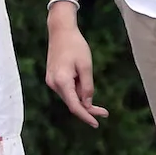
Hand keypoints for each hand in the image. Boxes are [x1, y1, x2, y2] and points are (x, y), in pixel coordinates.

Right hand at [45, 11, 105, 127]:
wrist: (60, 31)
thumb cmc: (76, 46)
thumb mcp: (86, 67)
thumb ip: (87, 87)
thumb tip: (87, 104)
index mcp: (62, 81)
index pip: (75, 106)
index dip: (86, 116)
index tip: (97, 123)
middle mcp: (53, 84)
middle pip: (72, 103)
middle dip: (87, 108)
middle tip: (104, 112)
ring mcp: (51, 81)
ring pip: (69, 97)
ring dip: (82, 97)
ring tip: (88, 76)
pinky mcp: (52, 77)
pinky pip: (66, 90)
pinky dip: (76, 91)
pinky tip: (82, 79)